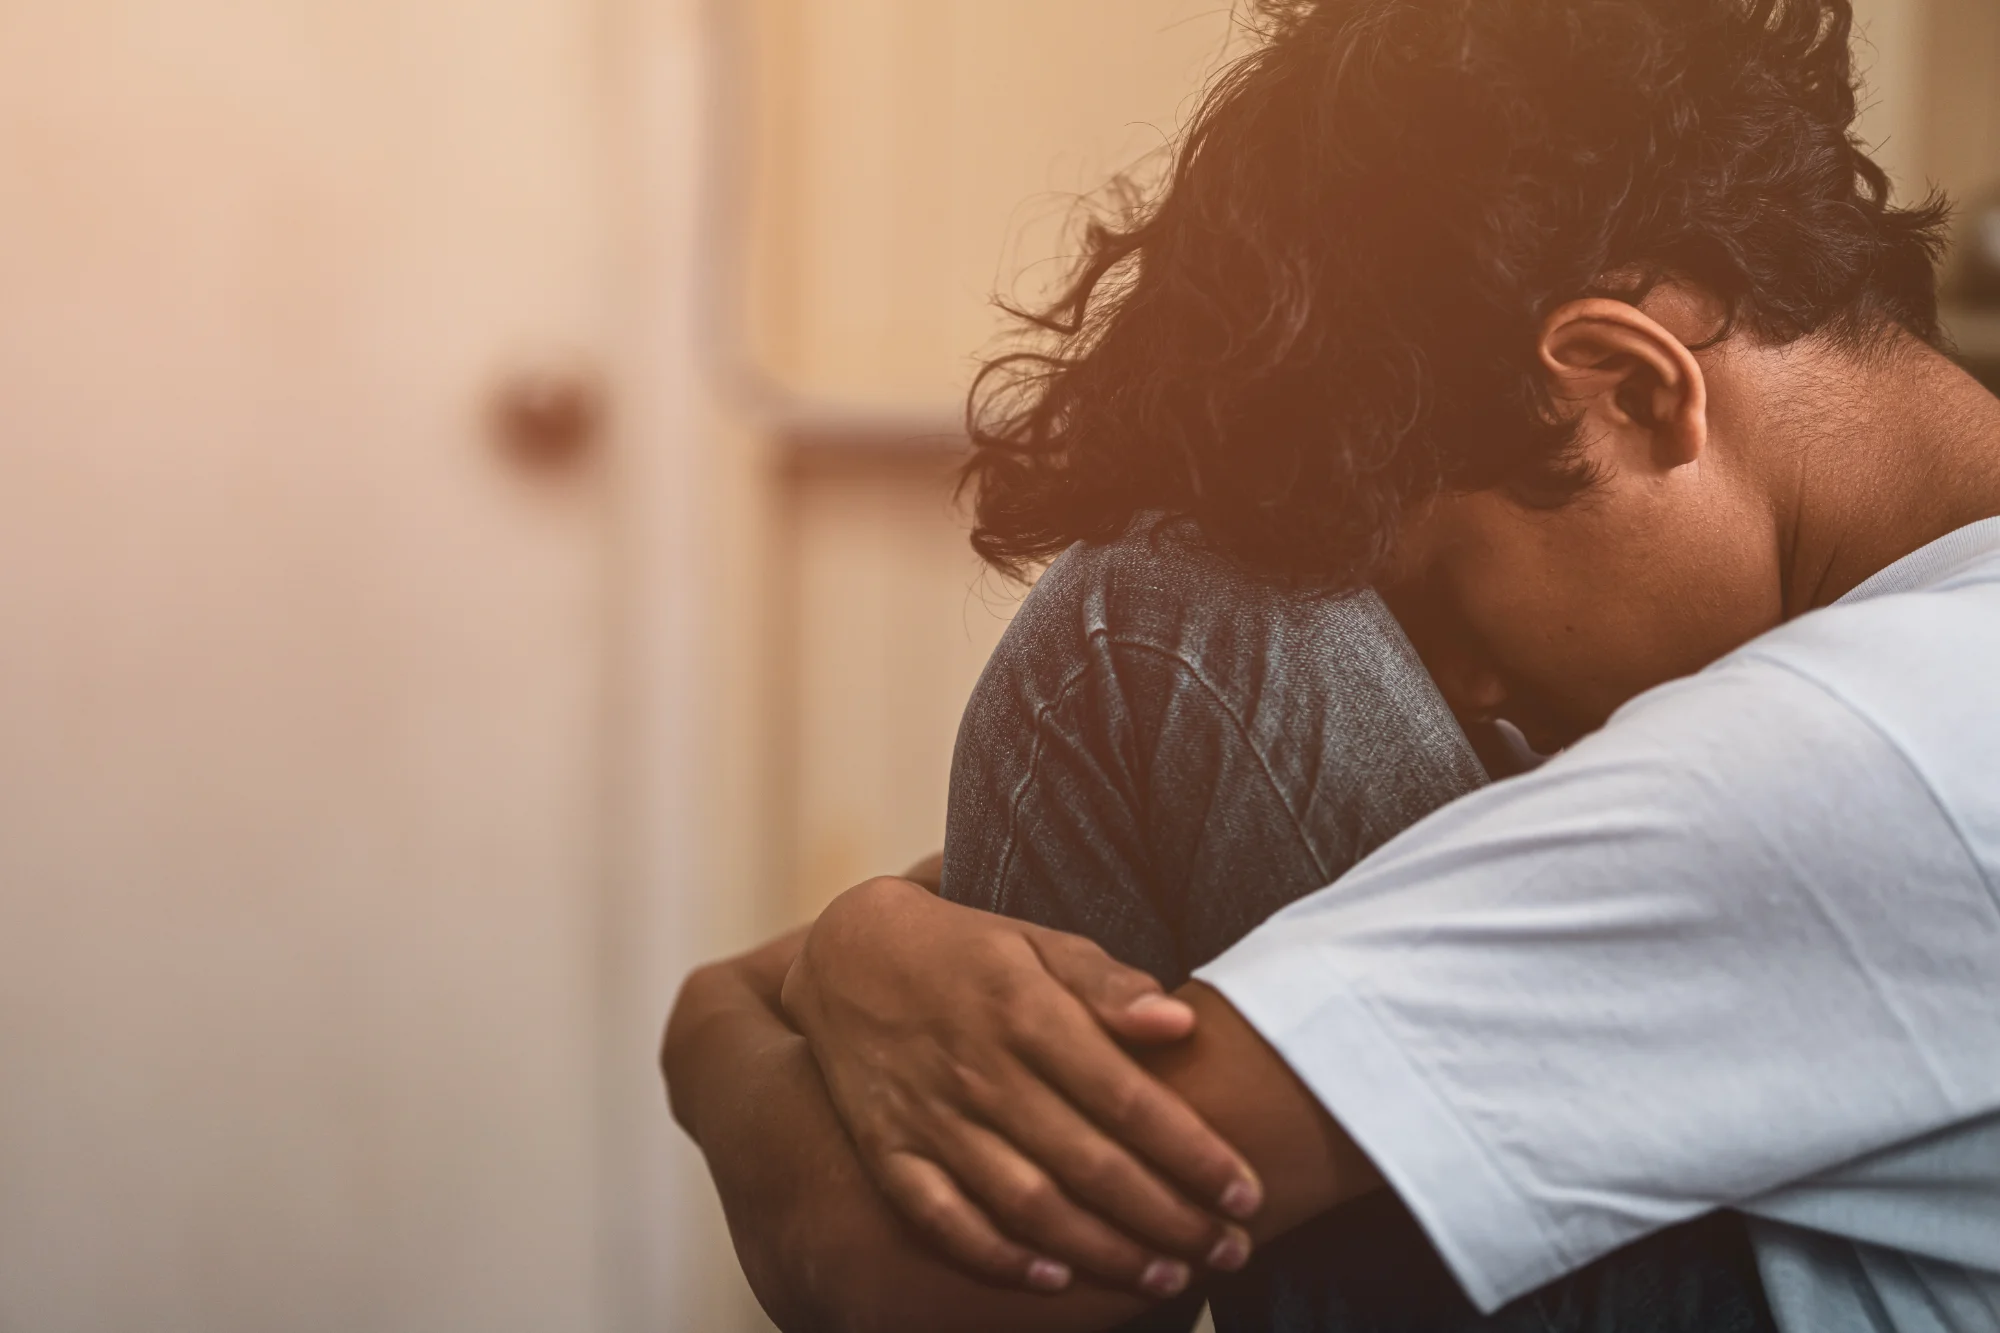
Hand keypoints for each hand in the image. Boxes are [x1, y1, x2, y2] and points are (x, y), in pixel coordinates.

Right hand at [780, 877, 1262, 1299]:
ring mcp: (931, 1116)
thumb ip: (1108, 985)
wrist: (849, 955)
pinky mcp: (890, 1150)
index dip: (1193, 1152)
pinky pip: (944, 1219)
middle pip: (1090, 1163)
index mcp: (1027, 1011)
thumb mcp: (1040, 942)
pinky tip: (1055, 1282)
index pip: (1128, 1097)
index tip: (1247, 1193)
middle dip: (1169, 1217)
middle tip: (1229, 1252)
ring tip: (1167, 1278)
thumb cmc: (971, 951)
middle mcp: (981, 1070)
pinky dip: (998, 1257)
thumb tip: (1180, 1023)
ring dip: (1103, 1250)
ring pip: (1028, 1204)